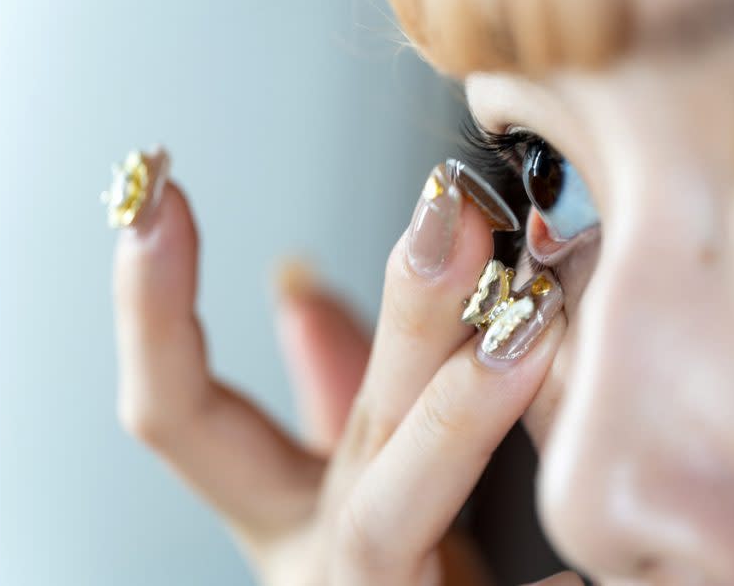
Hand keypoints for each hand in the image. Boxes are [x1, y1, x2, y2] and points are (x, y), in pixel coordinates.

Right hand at [112, 162, 577, 584]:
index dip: (152, 308)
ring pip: (390, 521)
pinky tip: (581, 558)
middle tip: (450, 215)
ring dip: (459, 415)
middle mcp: (321, 563)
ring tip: (534, 326)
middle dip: (400, 317)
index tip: (153, 186)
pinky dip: (547, 579)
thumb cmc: (407, 572)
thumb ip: (339, 383)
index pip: (183, 416)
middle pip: (341, 438)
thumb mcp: (364, 473)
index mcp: (288, 516)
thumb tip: (297, 275)